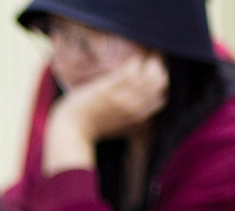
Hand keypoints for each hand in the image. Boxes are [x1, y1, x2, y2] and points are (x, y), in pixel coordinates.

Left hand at [43, 54, 167, 174]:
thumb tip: (148, 112)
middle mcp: (133, 108)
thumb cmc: (92, 128)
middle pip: (161, 83)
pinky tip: (134, 59)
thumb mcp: (119, 128)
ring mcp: (121, 98)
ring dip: (151, 61)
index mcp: (137, 119)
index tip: (159, 75)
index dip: (164, 85)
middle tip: (155, 61)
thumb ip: (134, 121)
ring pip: (150, 74)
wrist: (70, 130)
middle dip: (161, 69)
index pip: (163, 98)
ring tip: (146, 57)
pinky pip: (131, 70)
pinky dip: (136, 61)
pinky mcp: (107, 89)